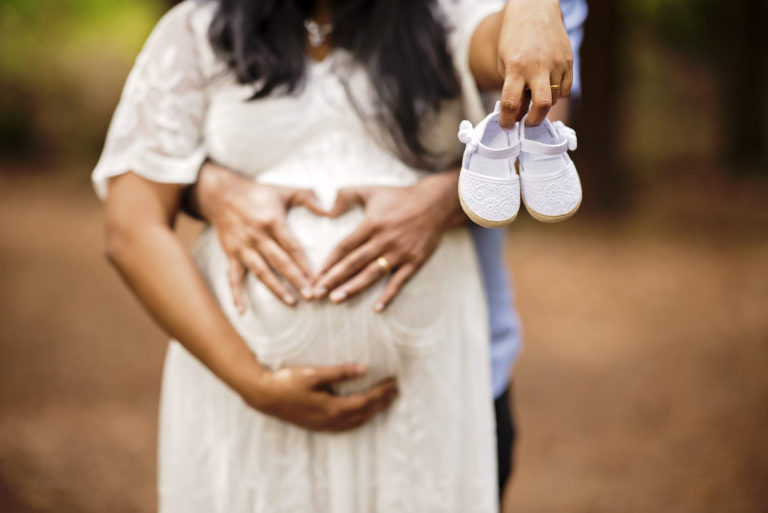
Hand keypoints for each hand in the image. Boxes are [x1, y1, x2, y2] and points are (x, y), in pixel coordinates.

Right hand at [195, 162, 325, 309]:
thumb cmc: (258, 193)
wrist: (221, 194)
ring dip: (275, 288)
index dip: (305, 263)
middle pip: (279, 262)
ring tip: (291, 302)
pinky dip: (236, 294)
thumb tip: (329, 211)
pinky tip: (242, 310)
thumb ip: (308, 197)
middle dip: (296, 280)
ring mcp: (243, 247)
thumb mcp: (284, 191)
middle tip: (311, 296)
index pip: (292, 247)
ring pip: (261, 272)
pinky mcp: (231, 254)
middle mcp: (257, 237)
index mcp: (272, 222)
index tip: (319, 278)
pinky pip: (233, 277)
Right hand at [241, 363, 398, 431]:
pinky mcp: (317, 425)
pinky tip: (360, 412)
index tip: (394, 383)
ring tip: (384, 401)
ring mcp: (324, 425)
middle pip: (364, 413)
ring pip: (356, 421)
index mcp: (332, 408)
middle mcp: (331, 420)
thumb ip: (340, 372)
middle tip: (396, 391)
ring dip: (372, 411)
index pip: (366, 401)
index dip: (382, 393)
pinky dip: (359, 419)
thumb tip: (365, 368)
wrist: (263, 396)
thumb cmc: (287, 381)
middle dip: (382, 402)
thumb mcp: (313, 373)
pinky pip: (345, 426)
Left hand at [312, 171, 463, 311]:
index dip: (328, 262)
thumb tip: (327, 212)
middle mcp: (384, 240)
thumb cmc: (400, 197)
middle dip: (333, 279)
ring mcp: (399, 253)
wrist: (435, 203)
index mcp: (372, 224)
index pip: (345, 246)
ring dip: (353, 288)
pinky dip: (388, 296)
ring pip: (372, 274)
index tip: (315, 275)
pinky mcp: (414, 262)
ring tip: (336, 299)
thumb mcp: (371, 190)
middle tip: (317, 293)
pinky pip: (399, 282)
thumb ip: (346, 196)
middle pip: (354, 263)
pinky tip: (376, 308)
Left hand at [496, 0, 572, 126]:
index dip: (507, 120)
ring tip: (534, 94)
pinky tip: (547, 85)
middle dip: (534, 121)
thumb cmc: (514, 39)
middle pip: (541, 106)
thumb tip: (517, 116)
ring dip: (543, 104)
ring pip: (554, 99)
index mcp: (516, 67)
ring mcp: (556, 64)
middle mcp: (537, 67)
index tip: (506, 126)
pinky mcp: (569, 61)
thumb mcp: (505, 63)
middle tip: (527, 123)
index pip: (510, 102)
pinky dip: (556, 94)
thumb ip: (511, 89)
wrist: (534, 10)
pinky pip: (565, 90)